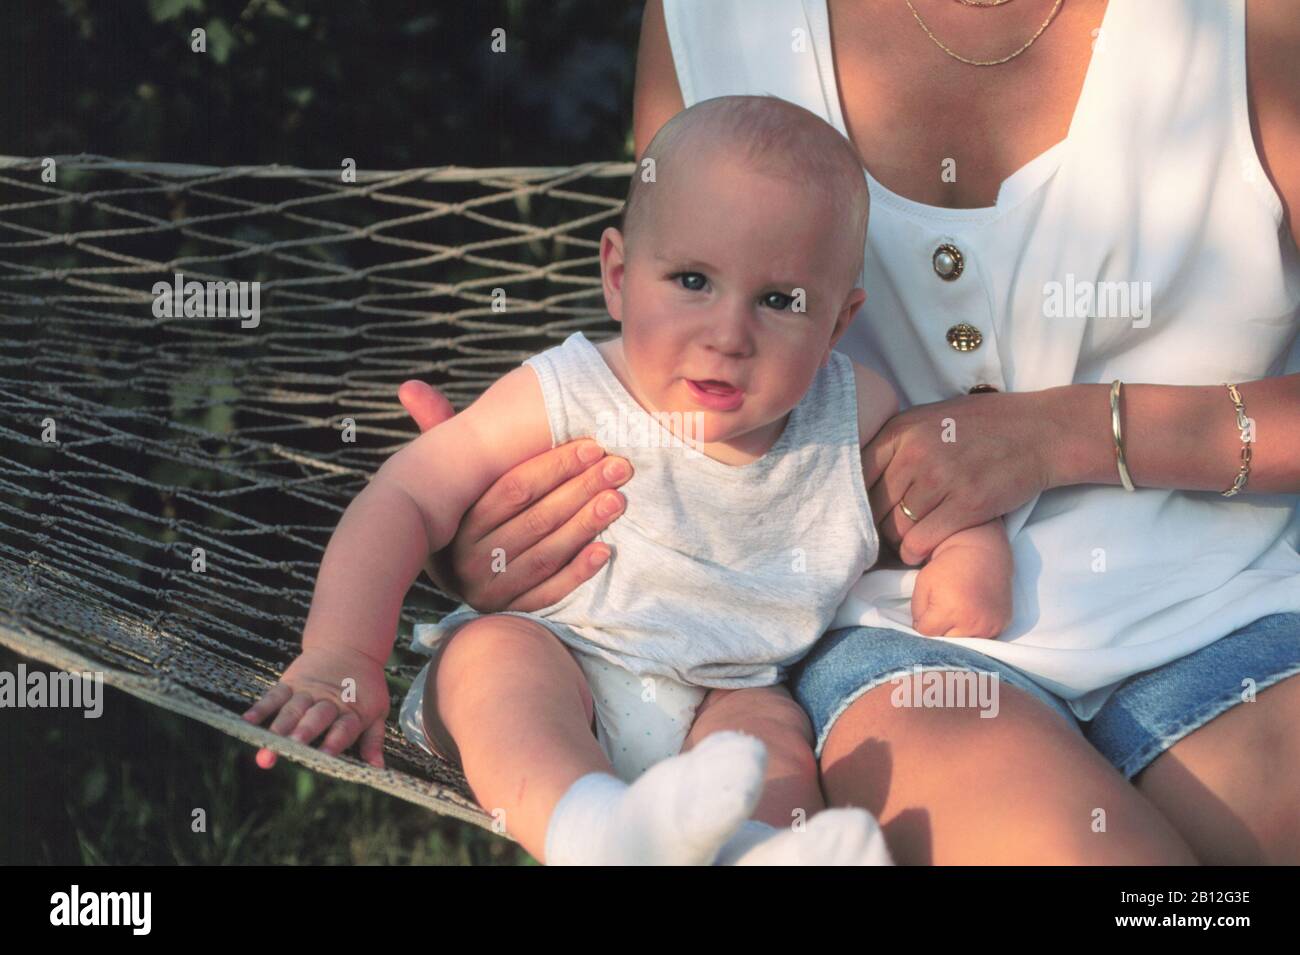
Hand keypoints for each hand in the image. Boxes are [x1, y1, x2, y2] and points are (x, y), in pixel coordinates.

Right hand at [241, 644, 390, 769]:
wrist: (349, 646)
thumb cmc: (364, 687)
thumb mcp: (378, 710)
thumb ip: (373, 739)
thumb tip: (377, 769)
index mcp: (352, 711)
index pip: (344, 727)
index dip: (336, 740)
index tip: (327, 755)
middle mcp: (329, 702)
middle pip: (315, 718)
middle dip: (304, 732)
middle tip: (294, 746)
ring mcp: (308, 692)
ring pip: (292, 709)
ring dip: (280, 726)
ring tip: (268, 743)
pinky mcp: (291, 683)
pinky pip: (274, 696)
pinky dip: (261, 708)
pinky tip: (248, 722)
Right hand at [397, 378, 633, 611]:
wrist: (459, 576)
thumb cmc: (462, 511)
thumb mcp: (451, 476)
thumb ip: (438, 430)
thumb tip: (409, 385)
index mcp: (457, 521)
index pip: (513, 490)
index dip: (554, 465)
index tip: (592, 446)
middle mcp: (468, 559)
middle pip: (534, 520)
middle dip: (580, 490)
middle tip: (619, 467)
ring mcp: (489, 590)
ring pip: (545, 555)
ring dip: (585, 525)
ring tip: (619, 499)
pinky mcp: (510, 613)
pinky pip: (548, 594)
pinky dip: (578, 572)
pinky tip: (606, 550)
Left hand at [862, 389, 1062, 565]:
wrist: (1038, 432)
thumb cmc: (981, 427)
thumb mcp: (928, 419)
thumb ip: (895, 444)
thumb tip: (857, 477)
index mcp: (901, 430)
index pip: (856, 474)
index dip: (854, 500)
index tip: (857, 513)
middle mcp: (916, 453)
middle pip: (874, 506)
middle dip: (874, 526)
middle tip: (878, 537)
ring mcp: (941, 479)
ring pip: (894, 528)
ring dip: (895, 542)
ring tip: (901, 544)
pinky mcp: (966, 505)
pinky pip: (920, 541)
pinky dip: (915, 553)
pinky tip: (918, 552)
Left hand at [910, 548, 1012, 638]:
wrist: (982, 553)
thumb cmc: (949, 566)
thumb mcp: (923, 583)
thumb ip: (917, 611)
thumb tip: (920, 629)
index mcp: (950, 611)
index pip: (928, 632)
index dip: (923, 622)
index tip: (927, 611)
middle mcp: (972, 623)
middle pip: (946, 641)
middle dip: (941, 629)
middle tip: (945, 609)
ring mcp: (990, 625)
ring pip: (965, 642)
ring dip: (959, 632)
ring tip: (959, 611)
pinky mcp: (1001, 624)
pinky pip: (983, 637)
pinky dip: (976, 630)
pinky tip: (973, 613)